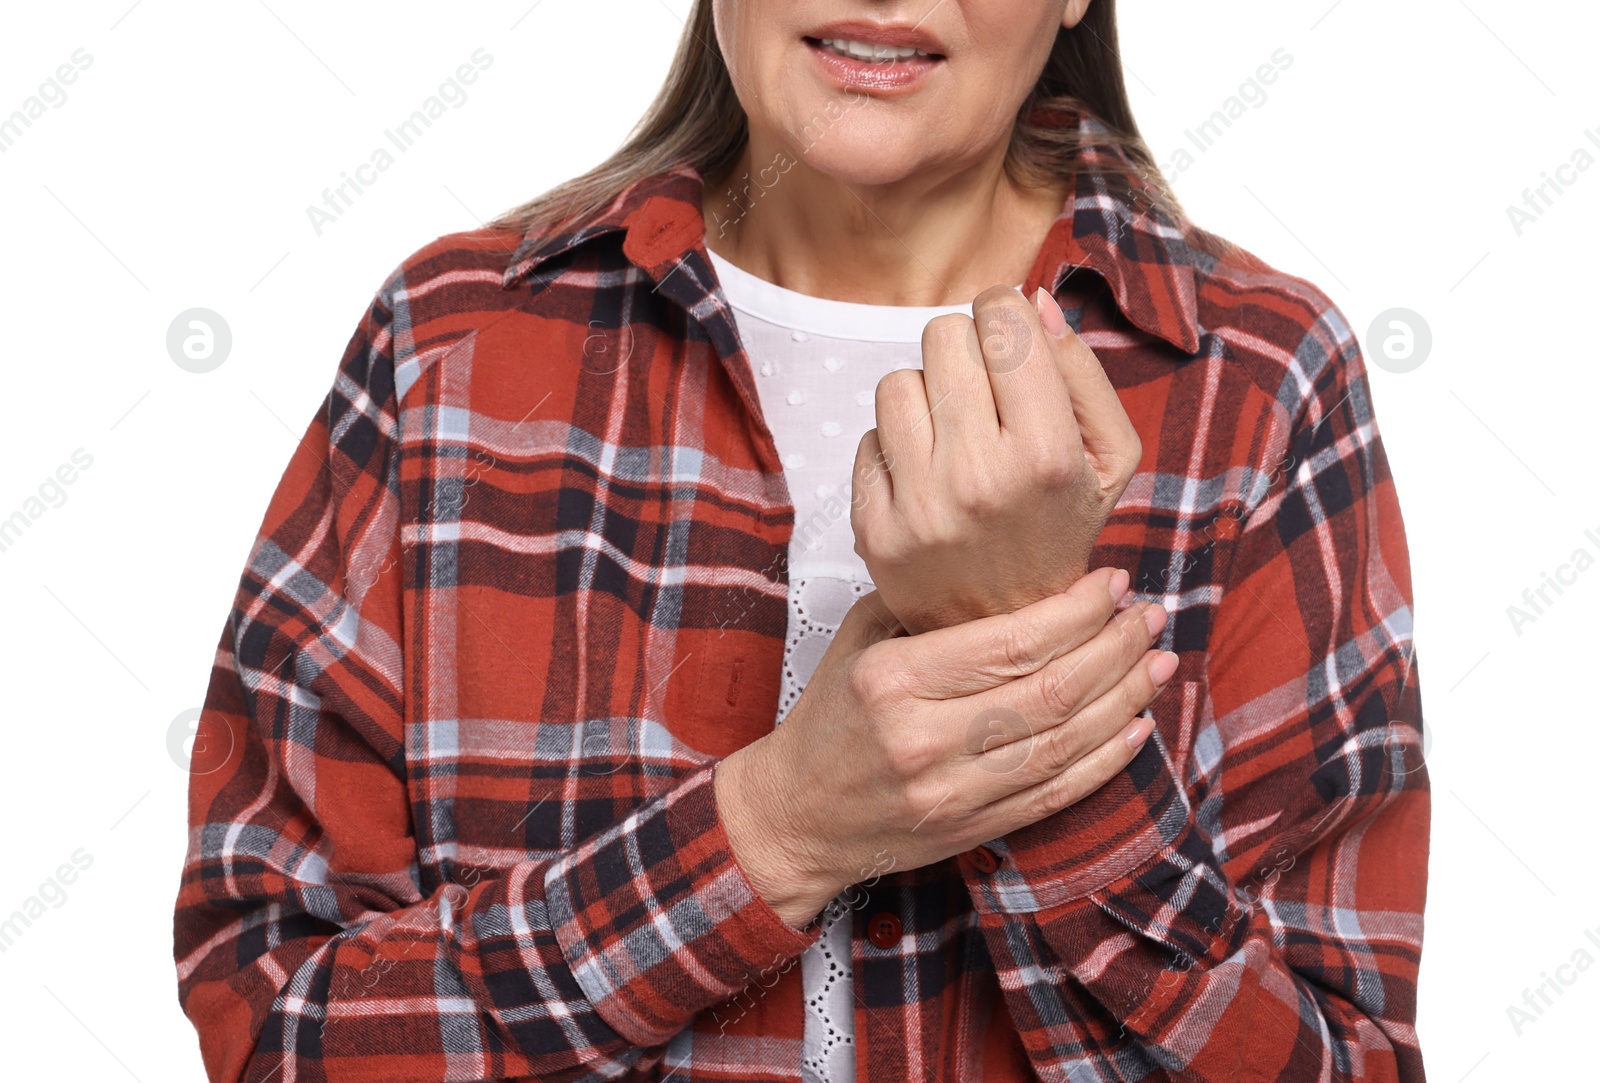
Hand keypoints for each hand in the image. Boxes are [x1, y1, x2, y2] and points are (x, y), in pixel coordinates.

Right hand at [713, 568, 1176, 926]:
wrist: (796, 816)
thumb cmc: (830, 719)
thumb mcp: (860, 641)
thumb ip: (928, 605)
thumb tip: (1016, 568)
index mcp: (893, 680)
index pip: (1011, 642)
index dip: (1077, 611)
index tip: (1111, 584)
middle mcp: (924, 738)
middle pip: (1050, 690)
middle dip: (1115, 648)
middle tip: (1147, 618)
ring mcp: (952, 792)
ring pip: (1065, 743)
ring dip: (1124, 699)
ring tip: (1156, 662)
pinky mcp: (973, 830)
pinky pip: (1058, 793)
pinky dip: (1107, 759)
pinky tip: (1136, 725)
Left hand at [850, 285, 1141, 634]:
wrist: (1007, 629)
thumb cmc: (1061, 528)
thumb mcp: (1108, 457)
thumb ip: (1080, 369)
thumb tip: (1030, 301)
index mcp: (1047, 454)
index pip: (1001, 320)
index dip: (1003, 314)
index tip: (1008, 339)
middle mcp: (980, 478)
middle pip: (943, 337)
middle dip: (964, 353)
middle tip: (982, 394)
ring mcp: (921, 506)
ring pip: (897, 381)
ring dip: (924, 398)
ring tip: (952, 435)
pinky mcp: (875, 528)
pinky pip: (867, 437)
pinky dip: (894, 448)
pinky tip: (926, 478)